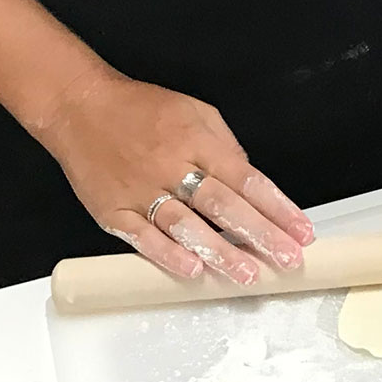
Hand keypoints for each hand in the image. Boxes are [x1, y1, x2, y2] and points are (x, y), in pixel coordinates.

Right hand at [35, 64, 315, 282]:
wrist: (80, 107)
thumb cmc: (142, 108)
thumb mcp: (196, 110)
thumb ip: (225, 145)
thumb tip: (249, 178)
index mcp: (199, 140)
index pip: (247, 178)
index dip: (277, 207)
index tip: (300, 231)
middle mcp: (173, 166)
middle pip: (224, 205)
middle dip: (260, 235)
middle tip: (287, 259)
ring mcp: (142, 190)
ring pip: (187, 226)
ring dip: (220, 252)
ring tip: (248, 274)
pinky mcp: (113, 210)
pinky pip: (143, 237)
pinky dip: (167, 255)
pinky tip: (192, 270)